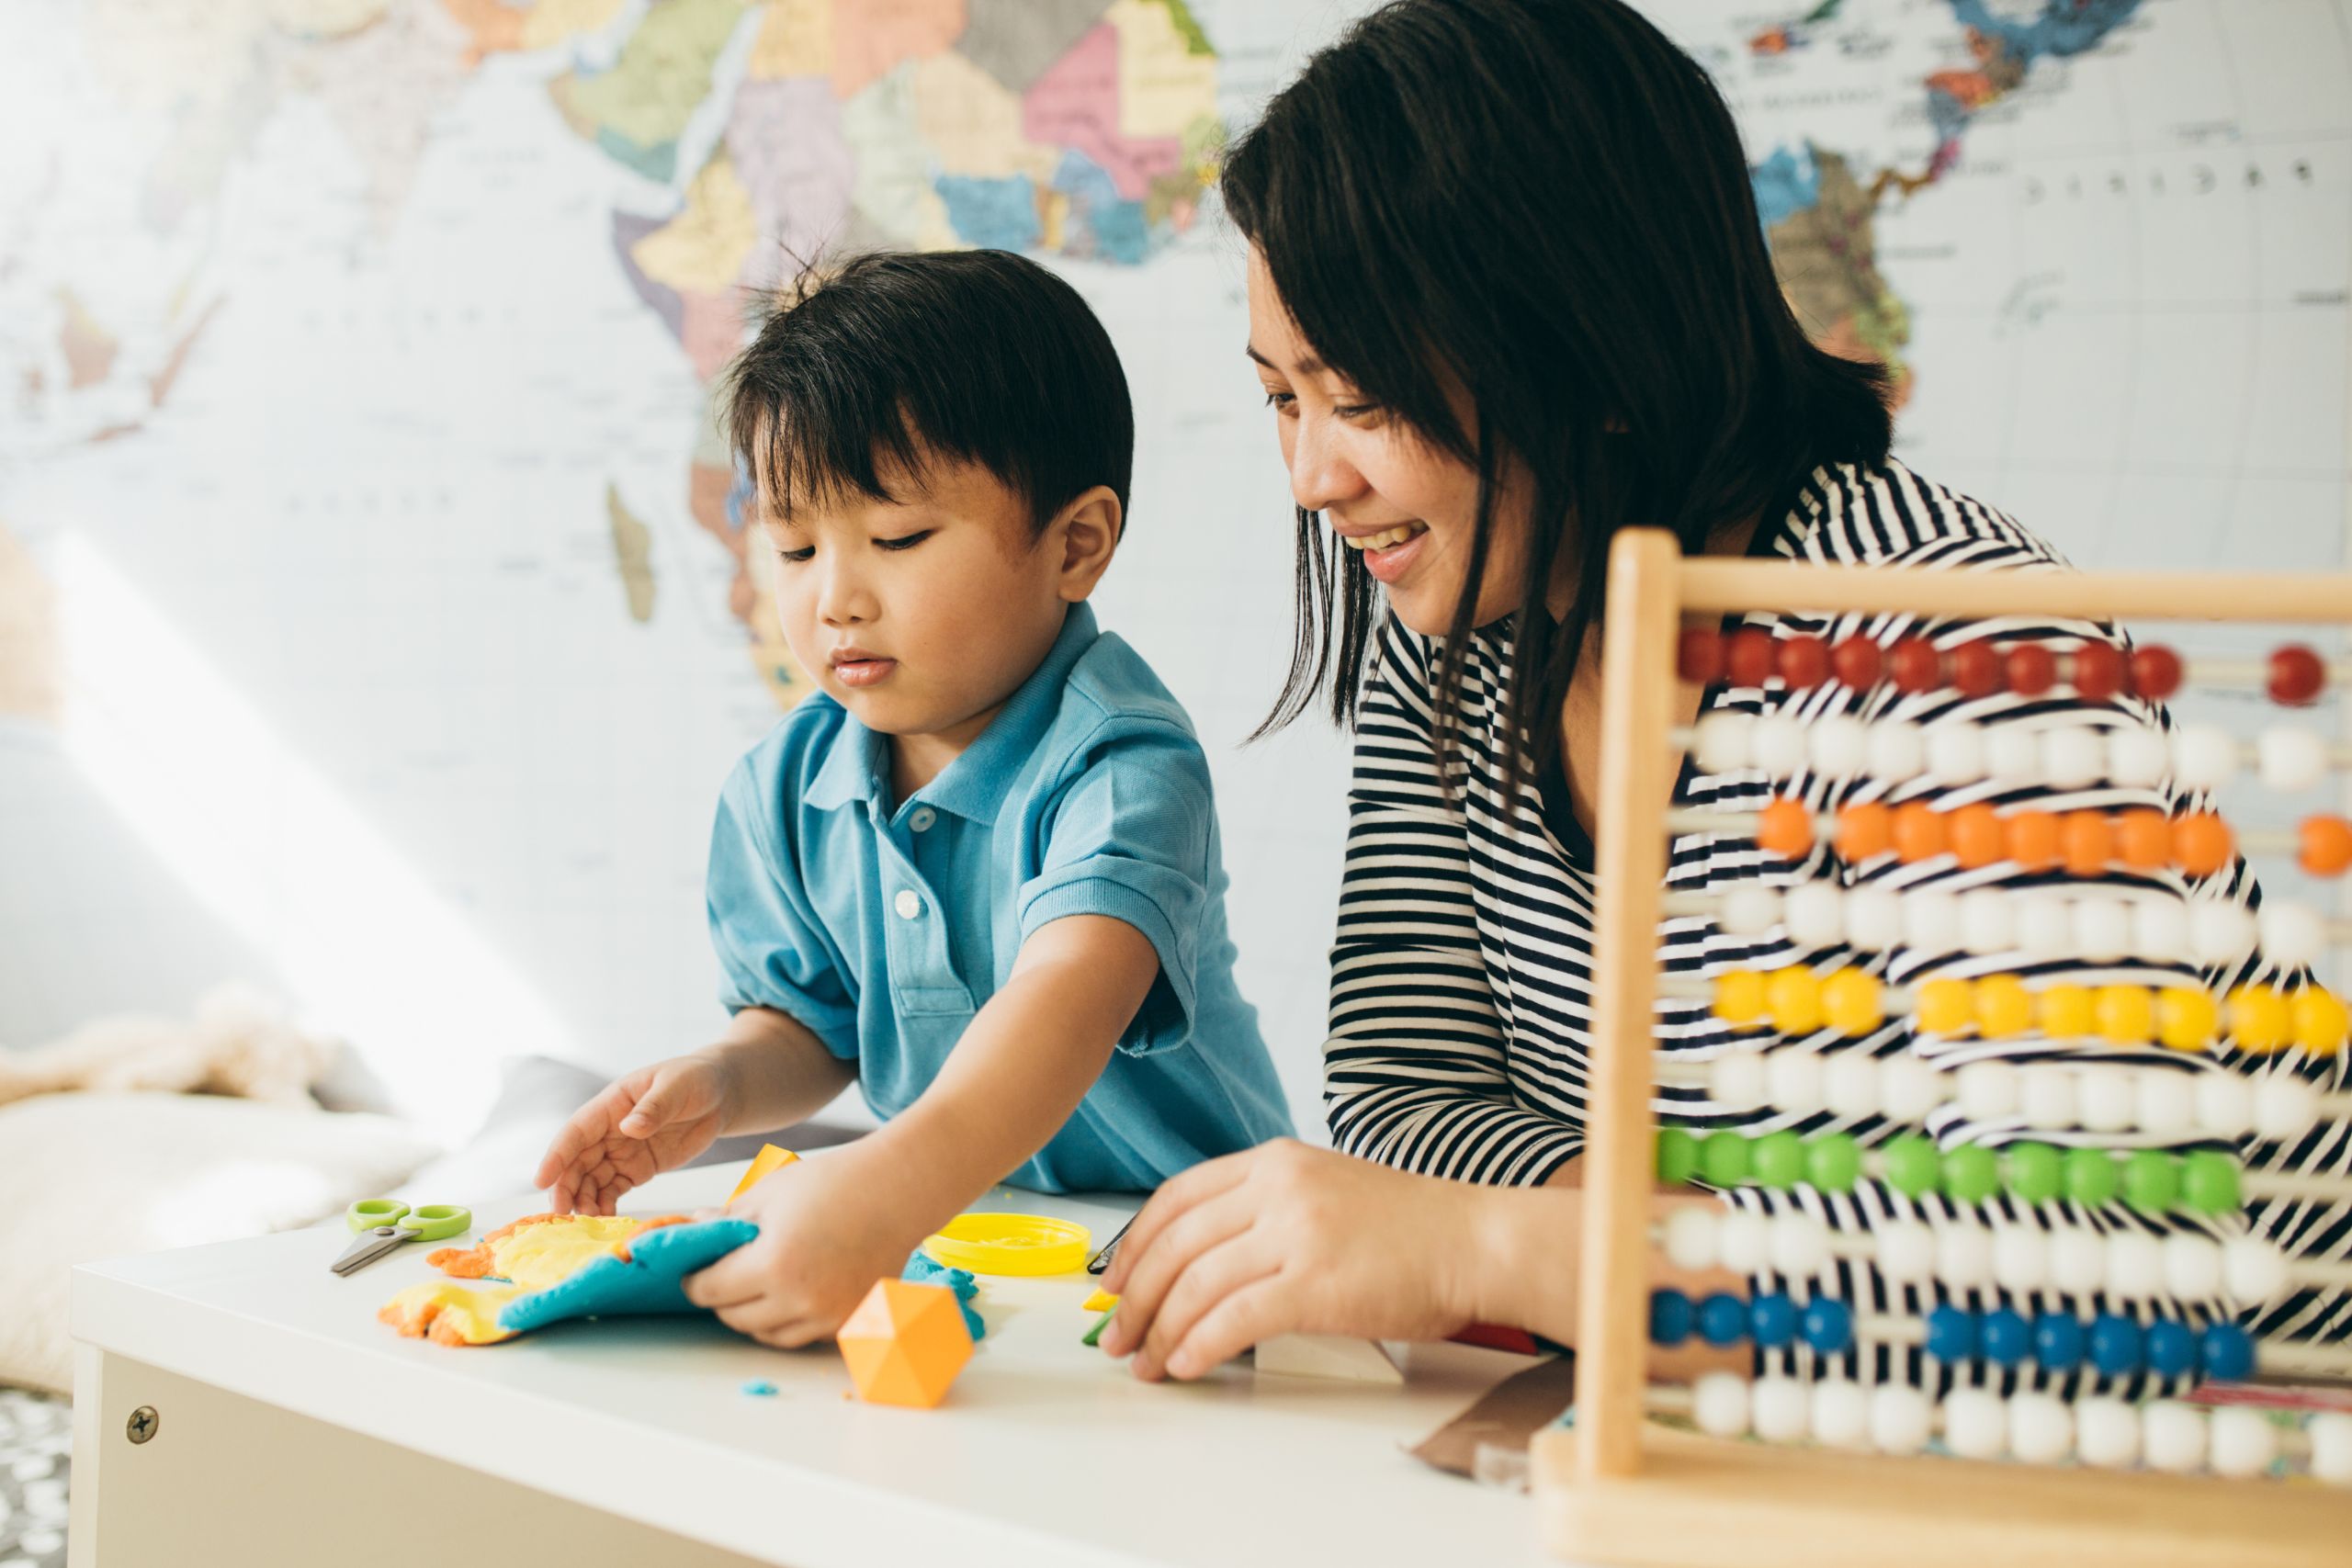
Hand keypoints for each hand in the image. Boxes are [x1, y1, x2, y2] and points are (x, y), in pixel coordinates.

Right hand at [533, 1056, 731, 1214]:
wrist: (719, 1095)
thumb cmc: (694, 1080)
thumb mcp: (676, 1087)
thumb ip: (654, 1107)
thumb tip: (629, 1128)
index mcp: (611, 1104)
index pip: (576, 1131)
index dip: (557, 1156)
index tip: (541, 1180)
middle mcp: (609, 1130)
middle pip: (577, 1161)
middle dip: (566, 1187)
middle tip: (562, 1215)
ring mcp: (621, 1151)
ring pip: (592, 1180)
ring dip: (584, 1200)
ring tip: (585, 1223)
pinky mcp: (637, 1169)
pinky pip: (613, 1190)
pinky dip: (605, 1205)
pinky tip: (603, 1221)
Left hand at [682, 1147, 924, 1346]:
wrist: (898, 1191)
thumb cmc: (834, 1182)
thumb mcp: (770, 1192)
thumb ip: (727, 1220)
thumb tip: (692, 1231)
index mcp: (773, 1264)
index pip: (710, 1290)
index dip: (694, 1280)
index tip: (693, 1272)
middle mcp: (800, 1299)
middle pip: (735, 1318)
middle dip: (721, 1298)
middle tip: (721, 1275)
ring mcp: (828, 1314)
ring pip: (767, 1333)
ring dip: (753, 1314)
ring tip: (755, 1284)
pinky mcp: (848, 1320)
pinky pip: (803, 1335)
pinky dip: (787, 1320)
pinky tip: (789, 1292)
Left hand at [1098, 1139, 1497, 1380]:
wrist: (1475, 1241)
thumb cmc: (1409, 1229)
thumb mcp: (1325, 1190)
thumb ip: (1266, 1210)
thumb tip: (1202, 1262)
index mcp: (1275, 1160)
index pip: (1177, 1197)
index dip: (1133, 1245)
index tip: (1113, 1283)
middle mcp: (1279, 1187)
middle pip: (1176, 1243)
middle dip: (1135, 1296)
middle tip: (1116, 1336)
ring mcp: (1297, 1232)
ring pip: (1197, 1284)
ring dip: (1161, 1330)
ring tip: (1148, 1364)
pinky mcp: (1316, 1282)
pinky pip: (1235, 1318)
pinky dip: (1200, 1345)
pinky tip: (1188, 1365)